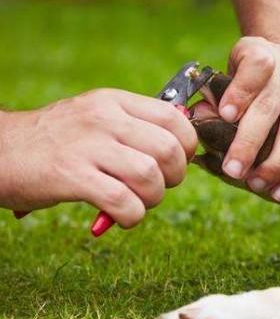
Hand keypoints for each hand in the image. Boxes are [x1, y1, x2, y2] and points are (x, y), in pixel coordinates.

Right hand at [0, 89, 197, 227]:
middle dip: (175, 176)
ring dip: (153, 198)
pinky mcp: (70, 176)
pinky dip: (132, 216)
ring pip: (150, 175)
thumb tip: (182, 147)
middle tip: (158, 186)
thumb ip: (134, 127)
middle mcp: (103, 118)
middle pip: (169, 148)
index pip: (174, 117)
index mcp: (113, 101)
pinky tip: (121, 217)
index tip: (177, 161)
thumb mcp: (95, 117)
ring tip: (137, 203)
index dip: (187, 145)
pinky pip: (123, 201)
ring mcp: (86, 146)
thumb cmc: (54, 141)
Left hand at [217, 36, 279, 201]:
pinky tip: (279, 191)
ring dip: (276, 164)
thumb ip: (218, 93)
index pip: (256, 67)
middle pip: (273, 106)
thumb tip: (199, 118)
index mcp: (263, 52)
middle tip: (233, 170)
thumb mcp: (234, 70)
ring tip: (257, 184)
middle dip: (251, 142)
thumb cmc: (255, 74)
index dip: (241, 90)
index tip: (226, 114)